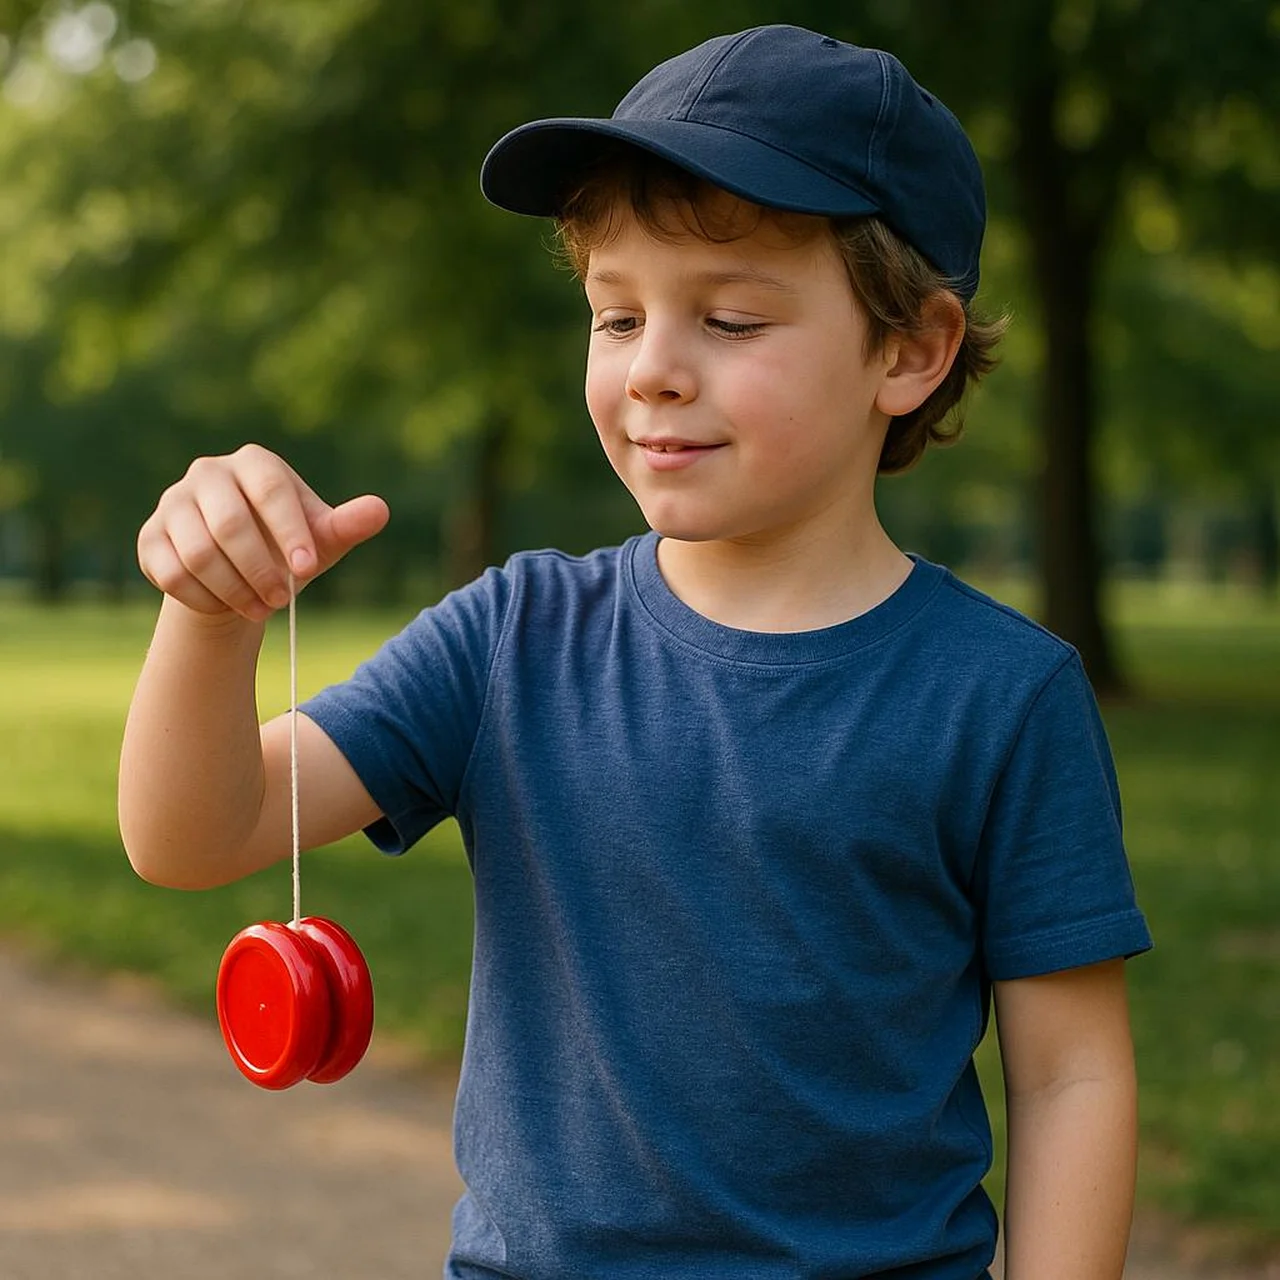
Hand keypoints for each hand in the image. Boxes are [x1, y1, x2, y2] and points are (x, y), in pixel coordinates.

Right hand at [137, 444, 389, 620]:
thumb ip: (347, 526)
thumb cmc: (287, 549)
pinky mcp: (150, 537)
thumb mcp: (320, 540)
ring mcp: (173, 503)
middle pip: (229, 524)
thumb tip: (380, 510)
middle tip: (283, 600)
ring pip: (197, 553)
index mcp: (254, 463)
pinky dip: (203, 598)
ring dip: (233, 589)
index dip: (290, 530)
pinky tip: (226, 606)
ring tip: (261, 608)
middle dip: (260, 570)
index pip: (271, 489)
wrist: (237, 574)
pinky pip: (171, 573)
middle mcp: (208, 473)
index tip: (307, 568)